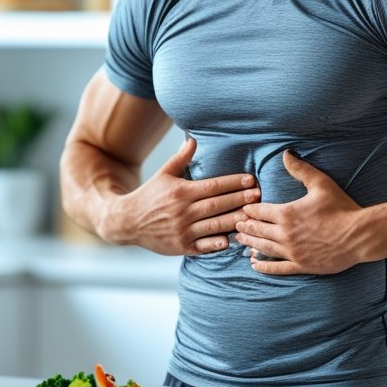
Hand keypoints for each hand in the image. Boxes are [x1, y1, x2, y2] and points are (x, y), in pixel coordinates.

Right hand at [109, 137, 259, 255]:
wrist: (126, 222)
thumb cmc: (149, 195)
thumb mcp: (163, 174)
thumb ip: (180, 159)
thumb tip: (194, 139)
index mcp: (181, 192)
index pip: (213, 186)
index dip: (233, 183)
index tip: (250, 179)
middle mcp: (183, 212)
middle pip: (218, 205)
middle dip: (240, 200)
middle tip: (259, 196)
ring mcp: (182, 231)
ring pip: (215, 226)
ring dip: (235, 220)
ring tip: (253, 216)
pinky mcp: (181, 247)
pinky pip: (204, 246)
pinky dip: (218, 243)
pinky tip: (232, 239)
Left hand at [235, 151, 367, 274]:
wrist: (359, 235)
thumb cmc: (341, 208)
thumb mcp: (321, 183)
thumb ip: (300, 169)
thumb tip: (286, 154)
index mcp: (286, 213)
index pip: (259, 211)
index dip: (249, 210)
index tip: (242, 209)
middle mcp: (285, 234)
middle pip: (257, 230)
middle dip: (245, 227)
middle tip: (235, 225)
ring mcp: (292, 252)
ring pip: (263, 248)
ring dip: (250, 244)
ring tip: (240, 241)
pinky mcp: (301, 265)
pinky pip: (277, 268)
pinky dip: (264, 267)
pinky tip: (255, 265)